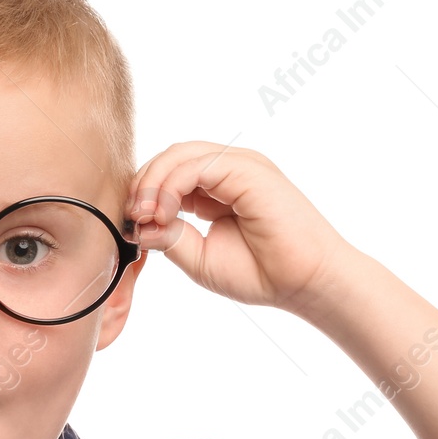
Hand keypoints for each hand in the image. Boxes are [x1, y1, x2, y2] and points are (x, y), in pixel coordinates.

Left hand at [123, 142, 355, 313]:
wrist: (305, 283)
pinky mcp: (247, 169)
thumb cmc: (261, 273)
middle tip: (133, 217)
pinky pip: (197, 164)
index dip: (143, 194)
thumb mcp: (199, 258)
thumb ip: (169, 237)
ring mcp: (240, 166)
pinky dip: (171, 186)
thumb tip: (139, 224)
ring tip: (146, 216)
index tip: (132, 225)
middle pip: (170, 157)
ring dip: (152, 183)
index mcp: (217, 188)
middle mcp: (229, 171)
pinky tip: (164, 213)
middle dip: (143, 184)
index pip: (169, 173)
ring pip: (180, 155)